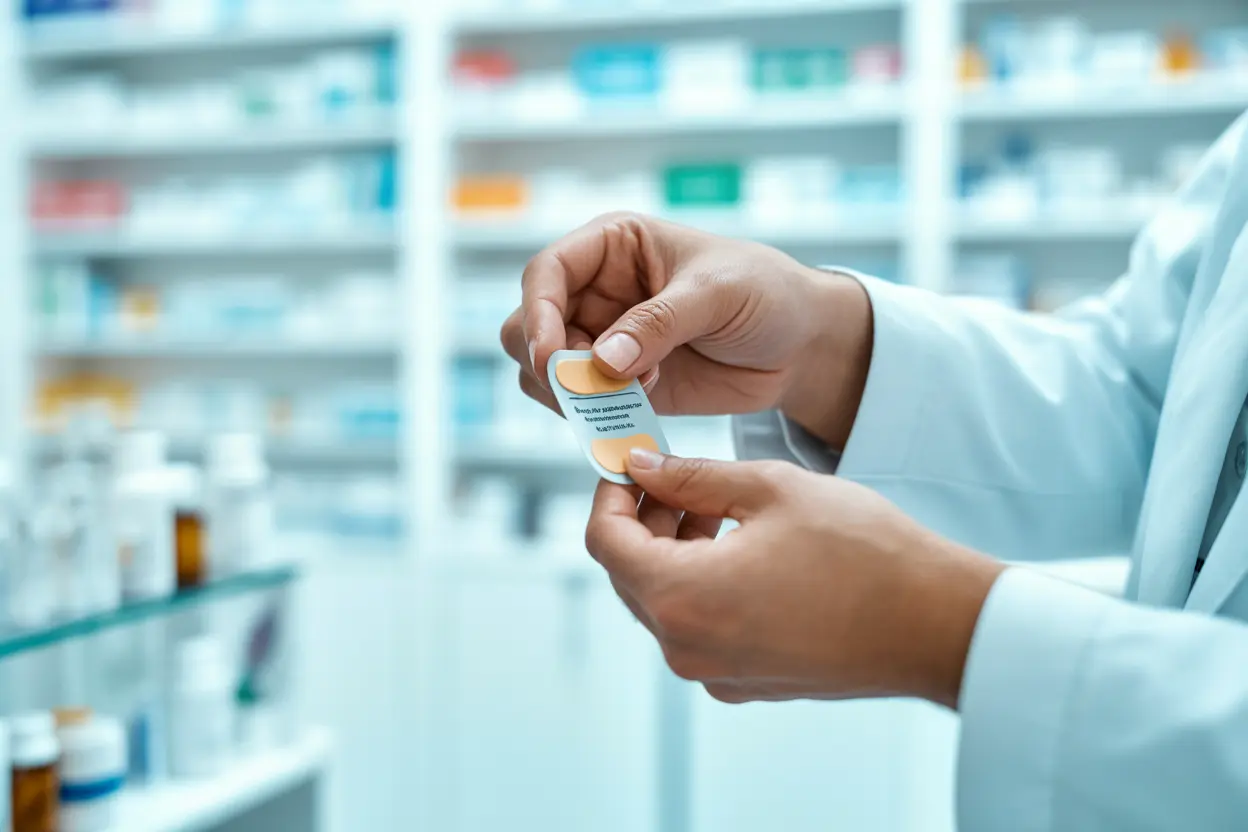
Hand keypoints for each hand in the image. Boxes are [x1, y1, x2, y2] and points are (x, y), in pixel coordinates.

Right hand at [500, 212, 873, 447]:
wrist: (800, 346)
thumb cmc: (765, 293)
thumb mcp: (716, 293)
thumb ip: (658, 323)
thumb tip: (601, 360)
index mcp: (612, 246)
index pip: (545, 273)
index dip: (538, 313)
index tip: (553, 358)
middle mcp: (596, 290)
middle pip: (527, 326)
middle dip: (549, 360)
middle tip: (594, 385)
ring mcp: (602, 339)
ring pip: (543, 371)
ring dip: (570, 392)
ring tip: (634, 391)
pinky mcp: (619, 383)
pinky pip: (579, 405)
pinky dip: (593, 414)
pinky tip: (641, 405)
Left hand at [586, 450, 1004, 707]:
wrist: (935, 625)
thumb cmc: (862, 553)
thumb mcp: (769, 489)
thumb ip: (691, 477)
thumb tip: (642, 468)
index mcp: (681, 598)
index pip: (605, 542)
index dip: (610, 495)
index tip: (630, 466)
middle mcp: (687, 649)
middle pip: (630, 575)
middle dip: (643, 521)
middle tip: (675, 477)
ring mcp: (716, 675)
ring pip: (664, 602)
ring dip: (673, 551)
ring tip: (715, 506)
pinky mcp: (746, 683)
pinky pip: (699, 629)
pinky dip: (701, 585)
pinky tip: (740, 549)